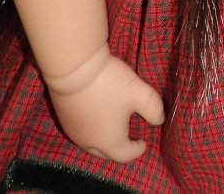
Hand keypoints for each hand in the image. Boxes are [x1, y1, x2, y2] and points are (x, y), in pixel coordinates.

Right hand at [45, 43, 164, 161]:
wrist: (73, 69)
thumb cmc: (110, 83)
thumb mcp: (139, 93)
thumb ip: (153, 108)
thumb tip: (160, 120)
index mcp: (109, 142)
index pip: (124, 155)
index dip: (136, 150)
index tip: (143, 143)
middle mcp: (88, 142)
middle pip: (105, 153)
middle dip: (118, 148)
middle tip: (129, 138)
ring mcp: (73, 131)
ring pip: (90, 143)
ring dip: (103, 139)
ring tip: (114, 126)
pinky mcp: (63, 118)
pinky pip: (80, 131)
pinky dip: (91, 128)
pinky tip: (97, 115)